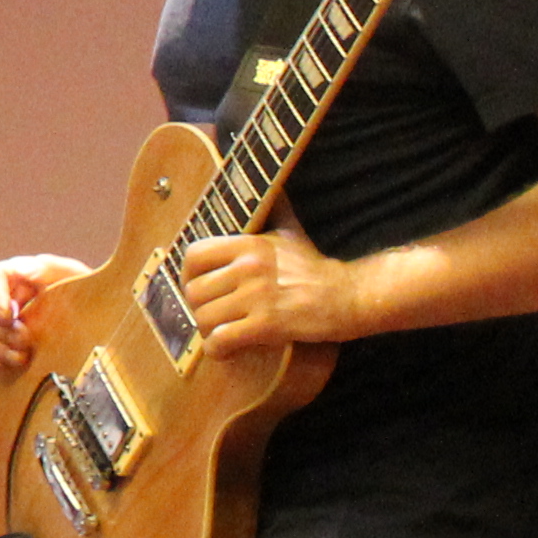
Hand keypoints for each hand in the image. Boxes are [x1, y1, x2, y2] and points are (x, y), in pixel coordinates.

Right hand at [0, 254, 82, 373]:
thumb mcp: (73, 275)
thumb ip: (49, 268)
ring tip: (23, 358)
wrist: (96, 321)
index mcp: (19, 275)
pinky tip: (8, 365)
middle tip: (25, 339)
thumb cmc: (87, 294)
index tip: (7, 314)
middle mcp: (4, 296)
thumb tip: (20, 269)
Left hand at [177, 217, 367, 359]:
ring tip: (222, 334)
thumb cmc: (316, 268)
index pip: (194, 254)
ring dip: (208, 332)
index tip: (196, 286)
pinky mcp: (268, 324)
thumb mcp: (291, 232)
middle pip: (194, 291)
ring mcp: (258, 295)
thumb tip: (274, 187)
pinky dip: (218, 350)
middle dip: (198, 309)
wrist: (349, 297)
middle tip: (212, 316)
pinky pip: (222, 339)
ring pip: (205, 317)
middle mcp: (249, 266)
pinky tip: (228, 350)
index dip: (187, 274)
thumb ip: (275, 210)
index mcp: (249, 244)